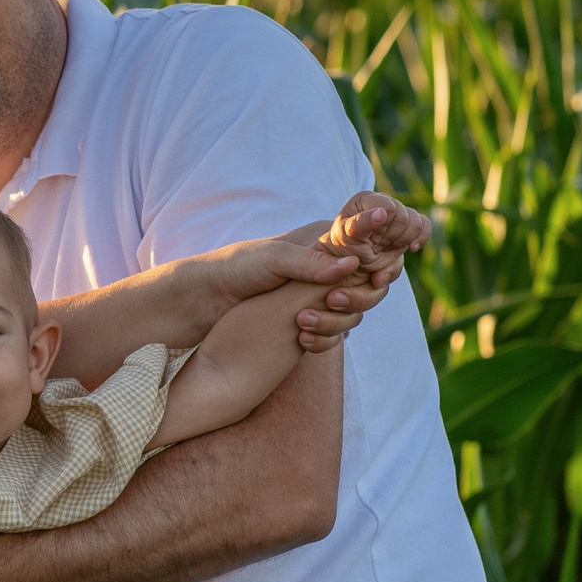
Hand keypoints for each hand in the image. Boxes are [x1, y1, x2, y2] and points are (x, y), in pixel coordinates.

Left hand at [190, 234, 365, 350]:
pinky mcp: (309, 317)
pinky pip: (333, 333)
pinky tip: (303, 340)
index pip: (368, 251)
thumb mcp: (273, 259)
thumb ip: (310, 262)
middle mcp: (326, 266)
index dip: (375, 266)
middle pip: (367, 286)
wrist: (206, 299)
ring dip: (336, 321)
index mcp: (324, 241)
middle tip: (331, 302)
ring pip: (352, 313)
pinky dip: (324, 339)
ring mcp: (319, 294)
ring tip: (303, 322)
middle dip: (356, 298)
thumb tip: (351, 266)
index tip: (372, 280)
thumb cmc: (236, 268)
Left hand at [317, 190, 427, 286]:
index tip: (369, 241)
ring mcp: (395, 216)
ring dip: (401, 243)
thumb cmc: (336, 255)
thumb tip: (380, 213)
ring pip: (416, 223)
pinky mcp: (405, 229)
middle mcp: (381, 203)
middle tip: (374, 247)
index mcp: (364, 200)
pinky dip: (420, 238)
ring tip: (384, 249)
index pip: (389, 209)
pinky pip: (424, 226)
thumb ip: (357, 226)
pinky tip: (411, 248)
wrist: (344, 267)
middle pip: (405, 217)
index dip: (383, 228)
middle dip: (391, 238)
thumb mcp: (339, 244)